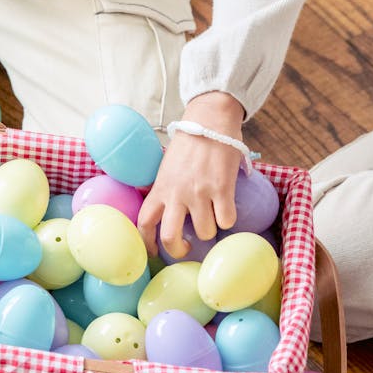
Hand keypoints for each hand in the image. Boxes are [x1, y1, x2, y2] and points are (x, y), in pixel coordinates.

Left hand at [137, 92, 244, 258]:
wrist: (209, 120)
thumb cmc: (189, 143)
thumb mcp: (167, 166)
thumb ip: (165, 188)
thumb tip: (164, 212)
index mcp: (160, 186)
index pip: (144, 221)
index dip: (147, 243)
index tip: (155, 252)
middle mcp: (176, 192)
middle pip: (170, 237)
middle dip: (179, 250)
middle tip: (188, 247)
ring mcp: (199, 192)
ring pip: (205, 232)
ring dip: (211, 230)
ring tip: (212, 216)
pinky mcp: (221, 188)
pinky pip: (227, 220)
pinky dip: (229, 218)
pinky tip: (226, 205)